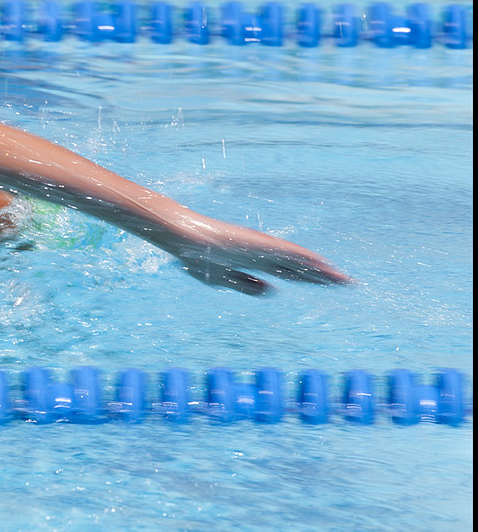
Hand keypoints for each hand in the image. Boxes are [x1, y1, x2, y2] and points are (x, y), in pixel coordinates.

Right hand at [169, 217, 350, 295]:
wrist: (187, 239)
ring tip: (343, 280)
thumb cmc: (199, 257)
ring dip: (322, 270)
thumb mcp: (224, 280)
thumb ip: (247, 286)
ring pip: (300, 261)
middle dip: (322, 277)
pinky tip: (324, 265)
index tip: (326, 286)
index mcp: (256, 263)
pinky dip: (308, 260)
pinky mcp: (262, 244)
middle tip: (345, 284)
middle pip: (300, 268)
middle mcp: (265, 255)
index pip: (290, 273)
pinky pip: (290, 253)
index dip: (308, 280)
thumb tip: (272, 292)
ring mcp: (265, 249)